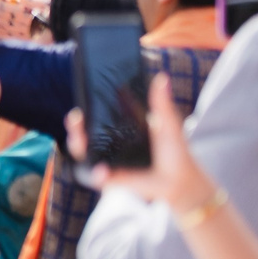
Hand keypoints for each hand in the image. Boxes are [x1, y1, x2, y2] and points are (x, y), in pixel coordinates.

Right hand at [72, 73, 210, 210]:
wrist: (183, 181)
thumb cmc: (174, 152)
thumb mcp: (168, 125)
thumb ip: (161, 103)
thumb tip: (162, 77)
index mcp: (118, 129)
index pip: (93, 118)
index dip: (83, 111)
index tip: (81, 106)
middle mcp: (107, 145)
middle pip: (82, 135)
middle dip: (74, 127)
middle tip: (77, 117)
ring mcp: (106, 163)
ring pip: (82, 154)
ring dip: (78, 146)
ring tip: (82, 142)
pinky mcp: (110, 180)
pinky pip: (98, 177)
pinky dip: (97, 175)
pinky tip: (101, 172)